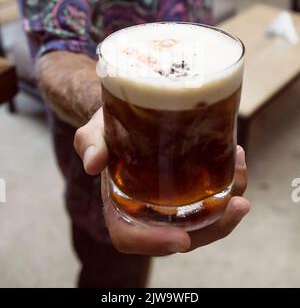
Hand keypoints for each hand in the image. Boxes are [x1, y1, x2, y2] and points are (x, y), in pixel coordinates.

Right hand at [74, 108, 249, 255]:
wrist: (125, 113)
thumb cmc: (107, 128)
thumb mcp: (93, 131)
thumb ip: (90, 144)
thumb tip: (93, 163)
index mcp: (119, 207)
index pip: (131, 238)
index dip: (154, 244)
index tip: (182, 238)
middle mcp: (148, 211)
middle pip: (182, 234)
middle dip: (214, 227)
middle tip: (238, 204)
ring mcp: (171, 201)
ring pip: (204, 218)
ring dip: (229, 203)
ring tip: (240, 169)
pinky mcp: (189, 185)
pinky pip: (212, 196)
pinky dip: (230, 183)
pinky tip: (236, 157)